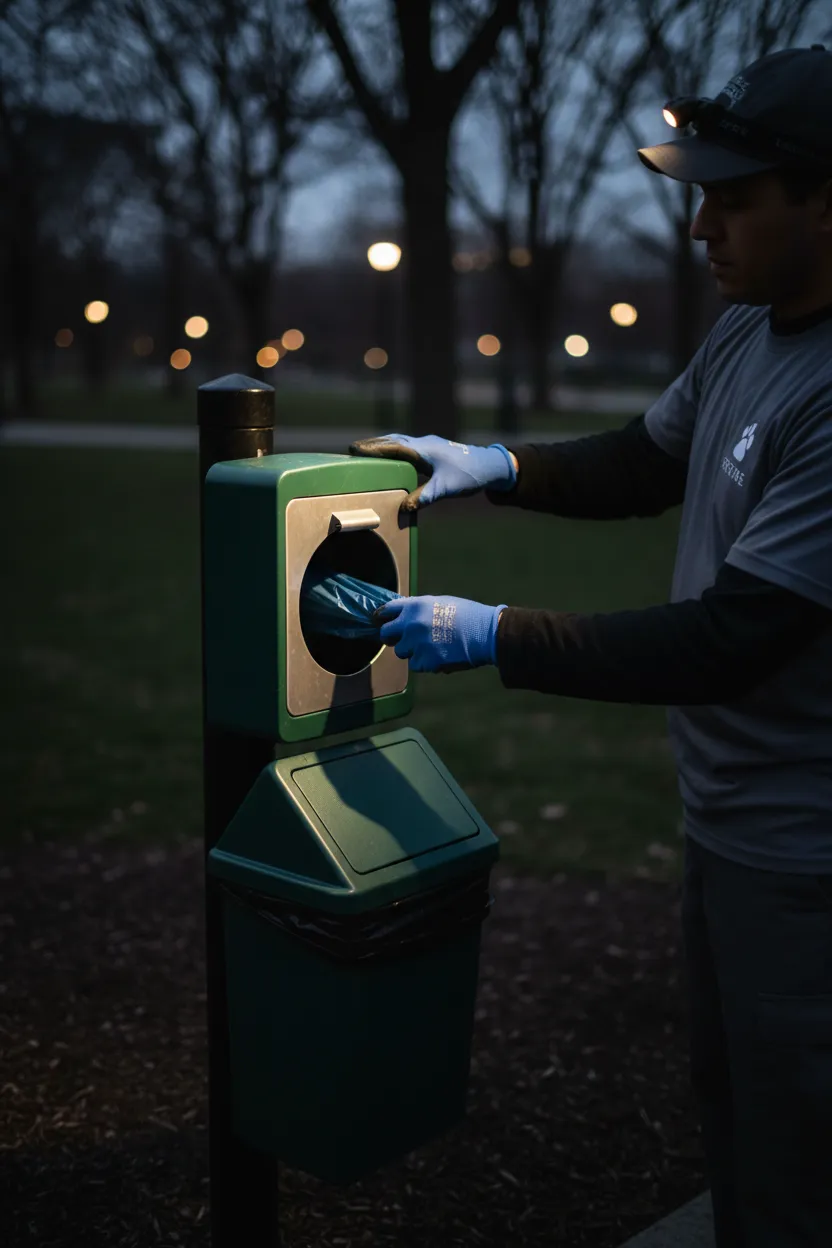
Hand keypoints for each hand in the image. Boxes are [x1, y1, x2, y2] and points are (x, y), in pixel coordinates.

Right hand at [348, 433, 515, 510]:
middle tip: (353, 448)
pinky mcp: (433, 449)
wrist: (489, 465)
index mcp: (424, 450)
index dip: (374, 449)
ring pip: (400, 441)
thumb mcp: (445, 489)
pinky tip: (391, 456)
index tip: (355, 449)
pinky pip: (408, 446)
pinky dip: (394, 448)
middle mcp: (424, 443)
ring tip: (366, 450)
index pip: (394, 447)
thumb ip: (424, 497)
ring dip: (383, 444)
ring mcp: (428, 445)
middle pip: (393, 440)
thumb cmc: (468, 475)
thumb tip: (404, 508)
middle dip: (373, 444)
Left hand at [374, 595, 506, 671]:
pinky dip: (424, 663)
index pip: (386, 611)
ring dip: (411, 651)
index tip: (381, 622)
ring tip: (430, 647)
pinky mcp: (425, 661)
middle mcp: (410, 624)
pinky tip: (439, 656)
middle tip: (402, 640)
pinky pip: (415, 665)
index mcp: (414, 606)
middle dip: (392, 637)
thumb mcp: (440, 603)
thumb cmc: (467, 615)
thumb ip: (418, 610)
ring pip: (401, 652)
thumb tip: (405, 616)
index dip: (383, 617)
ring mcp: (416, 644)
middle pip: (386, 634)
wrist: (485, 633)